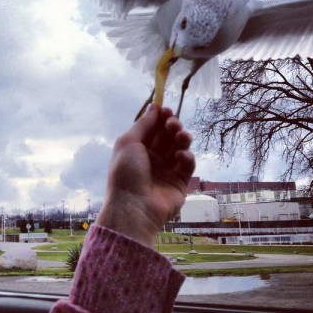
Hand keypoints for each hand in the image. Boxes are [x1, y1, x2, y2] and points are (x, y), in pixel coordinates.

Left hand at [96, 104, 194, 247]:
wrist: (134, 206)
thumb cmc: (125, 173)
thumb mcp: (128, 142)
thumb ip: (143, 124)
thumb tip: (154, 106)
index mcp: (137, 150)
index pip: (152, 129)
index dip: (160, 118)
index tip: (167, 109)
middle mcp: (152, 159)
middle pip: (167, 137)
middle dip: (172, 126)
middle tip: (173, 124)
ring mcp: (166, 171)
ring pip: (180, 148)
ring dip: (182, 139)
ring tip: (181, 136)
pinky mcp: (180, 183)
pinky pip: (187, 165)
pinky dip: (187, 158)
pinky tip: (181, 157)